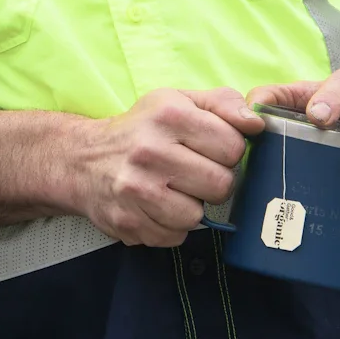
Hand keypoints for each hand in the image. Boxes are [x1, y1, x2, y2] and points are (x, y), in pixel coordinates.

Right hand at [66, 88, 263, 246]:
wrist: (82, 160)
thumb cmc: (141, 129)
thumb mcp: (178, 101)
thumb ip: (223, 104)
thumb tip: (257, 124)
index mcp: (169, 115)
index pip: (233, 146)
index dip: (229, 151)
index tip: (212, 149)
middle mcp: (150, 151)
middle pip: (221, 185)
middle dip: (215, 182)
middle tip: (196, 173)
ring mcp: (136, 190)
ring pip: (199, 216)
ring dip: (193, 206)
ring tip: (174, 189)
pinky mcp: (128, 222)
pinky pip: (175, 236)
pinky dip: (172, 226)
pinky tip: (157, 206)